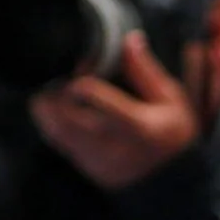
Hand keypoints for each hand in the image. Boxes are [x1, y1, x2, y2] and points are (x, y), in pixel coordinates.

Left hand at [28, 32, 201, 189]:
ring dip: (47, 109)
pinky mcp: (85, 167)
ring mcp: (95, 160)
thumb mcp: (170, 99)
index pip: (90, 95)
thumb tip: (130, 38)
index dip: (77, 78)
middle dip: (53, 92)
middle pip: (62, 114)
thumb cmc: (173, 134)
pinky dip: (52, 124)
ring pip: (54, 130)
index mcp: (136, 125)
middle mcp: (110, 145)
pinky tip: (59, 111)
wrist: (172, 182)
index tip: (79, 67)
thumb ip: (145, 71)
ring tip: (54, 92)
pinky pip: (58, 142)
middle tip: (58, 77)